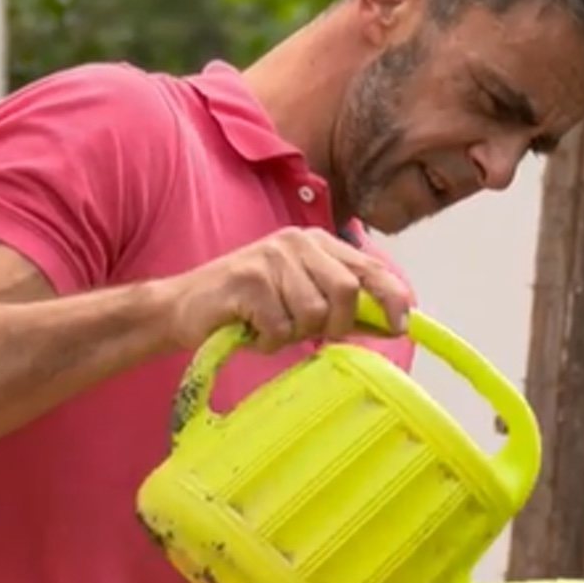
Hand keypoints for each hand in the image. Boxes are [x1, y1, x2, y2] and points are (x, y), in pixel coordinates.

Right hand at [159, 228, 412, 351]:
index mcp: (317, 242)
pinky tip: (251, 330)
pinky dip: (268, 340)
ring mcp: (271, 258)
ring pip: (313, 313)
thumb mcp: (300, 297)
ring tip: (269, 327)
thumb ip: (343, 306)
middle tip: (308, 335)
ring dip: (293, 334)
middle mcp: (297, 242)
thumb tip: (393, 324)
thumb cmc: (248, 306)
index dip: (391, 297)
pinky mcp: (248, 280)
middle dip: (335, 326)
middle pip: (346, 292)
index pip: (369, 267)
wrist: (182, 307)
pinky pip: (280, 326)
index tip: (401, 325)